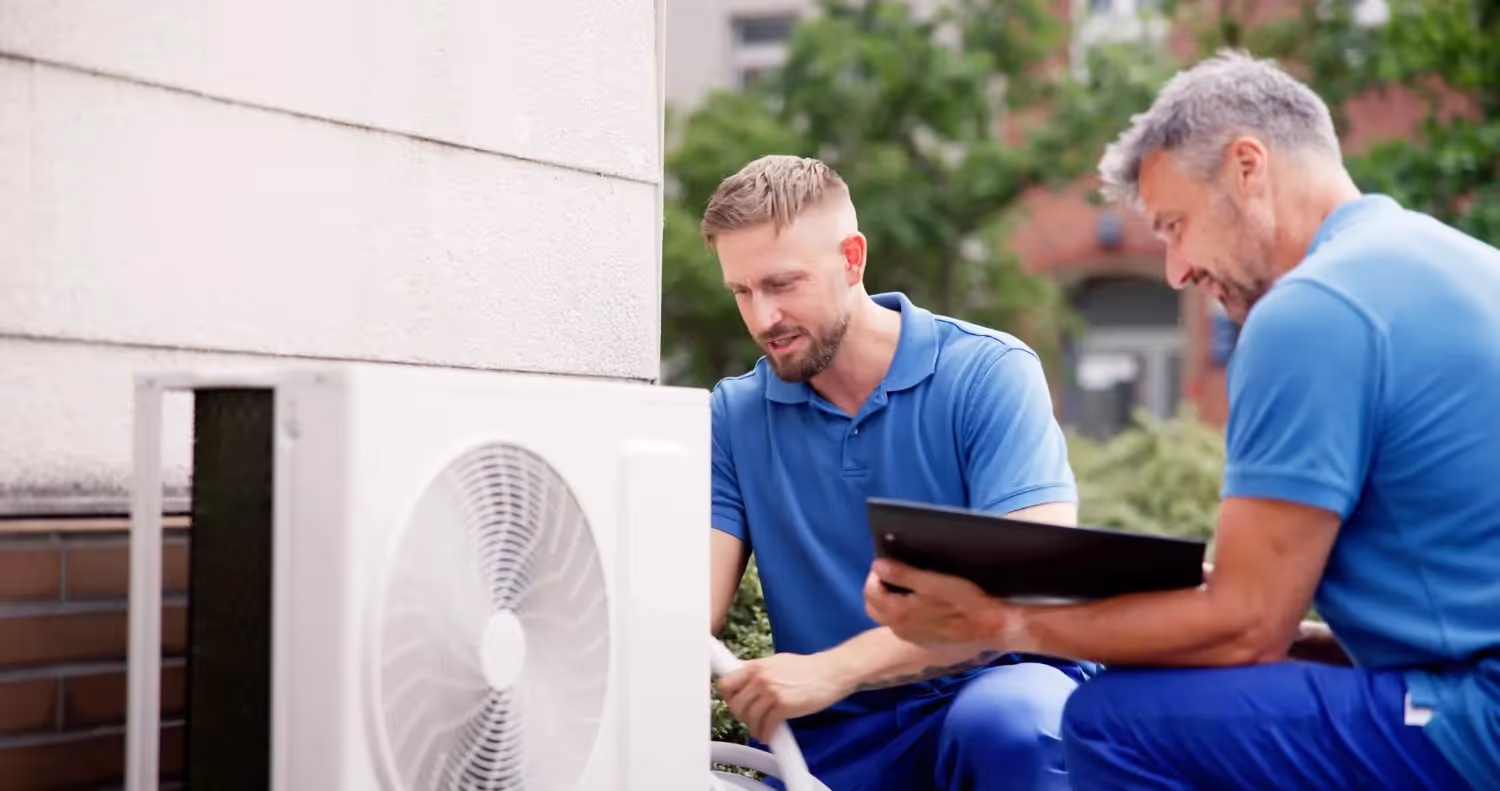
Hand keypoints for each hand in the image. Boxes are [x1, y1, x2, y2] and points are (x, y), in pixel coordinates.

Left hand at [716, 652, 851, 742]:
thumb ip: (760, 672)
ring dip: (754, 728)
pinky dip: (766, 734)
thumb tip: (745, 682)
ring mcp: (771, 692)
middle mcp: (761, 677)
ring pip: (749, 718)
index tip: (734, 703)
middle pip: (735, 704)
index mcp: (757, 665)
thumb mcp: (778, 662)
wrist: (832, 672)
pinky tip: (769, 734)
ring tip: (760, 729)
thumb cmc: (808, 668)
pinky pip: (766, 726)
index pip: (726, 683)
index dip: (728, 697)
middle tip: (750, 718)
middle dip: (741, 715)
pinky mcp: (783, 706)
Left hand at [863, 558, 1016, 649]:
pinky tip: (923, 601)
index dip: (875, 574)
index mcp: (898, 613)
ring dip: (892, 600)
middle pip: (874, 607)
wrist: (991, 626)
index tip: (887, 562)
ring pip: (889, 616)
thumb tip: (877, 565)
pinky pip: (905, 625)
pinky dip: (906, 611)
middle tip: (893, 573)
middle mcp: (900, 629)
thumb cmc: (965, 601)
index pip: (870, 591)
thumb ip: (901, 574)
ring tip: (909, 585)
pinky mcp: (925, 641)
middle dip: (878, 588)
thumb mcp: (932, 582)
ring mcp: (912, 637)